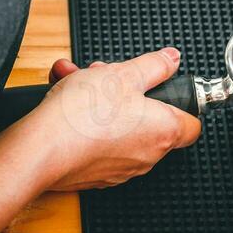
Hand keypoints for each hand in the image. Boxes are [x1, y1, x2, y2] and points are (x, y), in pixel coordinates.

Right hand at [24, 48, 200, 190]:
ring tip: (76, 80)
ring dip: (99, 99)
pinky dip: (83, 119)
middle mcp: (146, 156)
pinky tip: (63, 99)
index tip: (165, 88)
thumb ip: (153, 65)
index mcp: (163, 131)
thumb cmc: (84, 115)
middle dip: (125, 90)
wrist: (41, 150)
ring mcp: (119, 168)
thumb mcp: (124, 73)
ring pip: (117, 125)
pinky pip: (95, 140)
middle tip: (106, 75)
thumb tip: (171, 59)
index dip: (180, 102)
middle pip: (147, 118)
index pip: (191, 124)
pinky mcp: (93, 173)